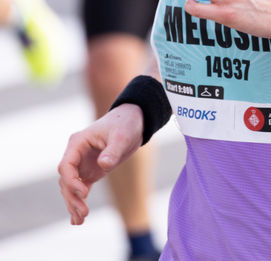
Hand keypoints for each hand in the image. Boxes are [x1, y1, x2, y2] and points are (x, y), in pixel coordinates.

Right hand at [57, 105, 142, 224]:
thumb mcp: (121, 136)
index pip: (66, 165)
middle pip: (66, 180)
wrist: (133, 121)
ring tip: (80, 220)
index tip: (84, 192)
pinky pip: (80, 189)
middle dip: (72, 197)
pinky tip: (78, 220)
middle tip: (84, 212)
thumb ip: (112, 150)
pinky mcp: (90, 171)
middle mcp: (76, 154)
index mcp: (78, 143)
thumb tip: (103, 164)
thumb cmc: (125, 124)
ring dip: (74, 203)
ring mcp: (82, 163)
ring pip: (70, 187)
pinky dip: (78, 202)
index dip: (71, 181)